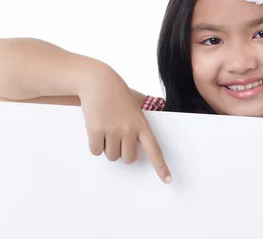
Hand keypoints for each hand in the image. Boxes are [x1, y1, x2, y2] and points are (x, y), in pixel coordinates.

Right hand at [78, 64, 171, 183]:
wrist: (99, 81)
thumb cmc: (118, 95)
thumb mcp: (135, 108)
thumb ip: (138, 127)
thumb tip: (137, 147)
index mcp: (142, 125)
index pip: (154, 150)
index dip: (161, 166)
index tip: (167, 180)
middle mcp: (130, 129)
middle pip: (128, 159)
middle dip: (122, 152)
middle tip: (117, 136)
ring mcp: (113, 130)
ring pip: (111, 156)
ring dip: (107, 147)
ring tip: (106, 127)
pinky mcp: (97, 131)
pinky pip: (96, 151)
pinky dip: (95, 144)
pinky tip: (96, 128)